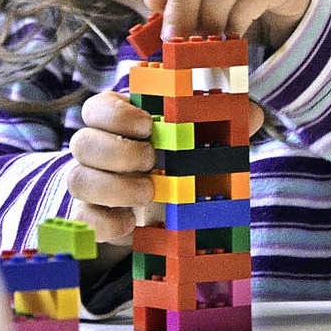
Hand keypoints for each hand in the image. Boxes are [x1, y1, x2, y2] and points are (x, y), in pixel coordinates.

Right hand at [68, 89, 264, 245]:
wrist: (154, 208)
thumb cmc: (175, 161)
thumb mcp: (198, 140)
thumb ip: (221, 122)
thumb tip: (253, 113)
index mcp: (117, 121)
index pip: (97, 106)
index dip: (116, 114)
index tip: (149, 126)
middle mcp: (95, 147)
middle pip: (82, 140)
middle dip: (118, 152)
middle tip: (152, 161)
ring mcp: (88, 181)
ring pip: (77, 178)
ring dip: (115, 186)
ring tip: (149, 193)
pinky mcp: (88, 215)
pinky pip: (82, 217)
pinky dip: (105, 222)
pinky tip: (130, 223)